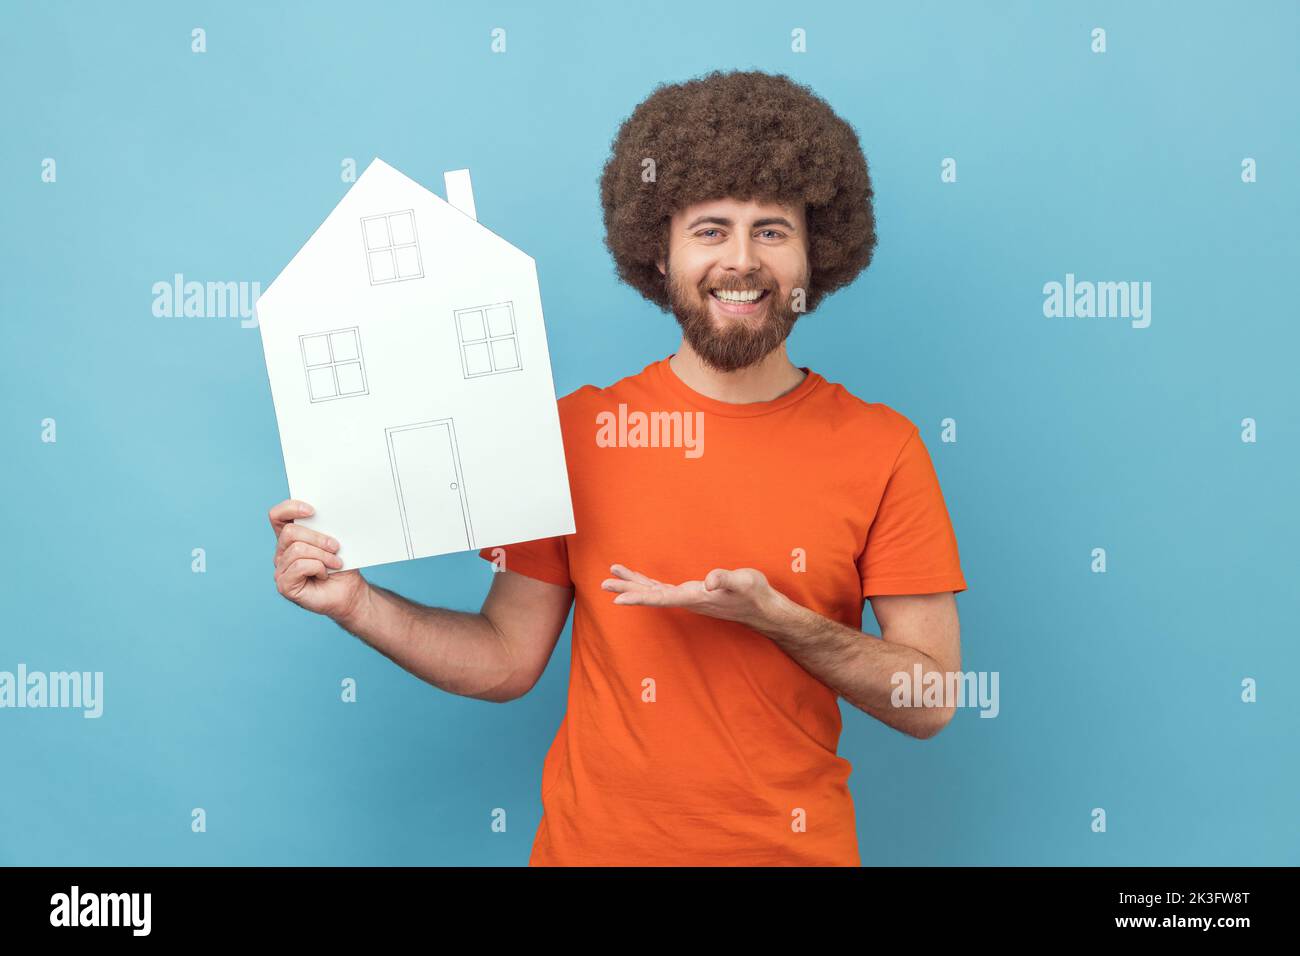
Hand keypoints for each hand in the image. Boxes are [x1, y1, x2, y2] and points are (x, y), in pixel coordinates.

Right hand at [269, 499, 367, 622]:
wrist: (349, 592)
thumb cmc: (341, 567)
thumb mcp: (334, 542)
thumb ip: (324, 528)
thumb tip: (325, 513)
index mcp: (291, 538)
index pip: (277, 516)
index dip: (290, 508)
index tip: (312, 510)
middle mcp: (282, 552)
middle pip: (290, 532)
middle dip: (318, 538)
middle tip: (336, 547)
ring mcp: (281, 569)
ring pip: (297, 549)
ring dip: (322, 555)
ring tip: (335, 563)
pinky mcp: (284, 585)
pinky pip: (299, 566)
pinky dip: (317, 568)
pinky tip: (323, 574)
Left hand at [600, 563, 779, 628]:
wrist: (764, 609)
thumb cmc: (755, 594)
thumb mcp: (744, 581)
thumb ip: (726, 579)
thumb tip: (708, 581)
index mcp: (695, 597)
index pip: (660, 598)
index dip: (638, 597)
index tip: (617, 598)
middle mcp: (688, 599)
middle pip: (651, 595)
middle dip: (628, 588)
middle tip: (604, 582)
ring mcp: (689, 598)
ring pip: (655, 592)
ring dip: (634, 583)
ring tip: (613, 575)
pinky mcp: (693, 594)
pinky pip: (664, 589)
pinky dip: (648, 583)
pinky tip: (640, 580)